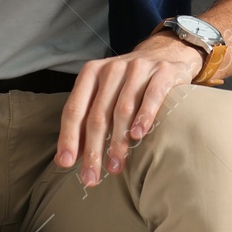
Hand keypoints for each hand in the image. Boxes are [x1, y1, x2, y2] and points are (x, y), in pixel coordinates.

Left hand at [54, 34, 205, 186]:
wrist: (165, 53)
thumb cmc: (128, 83)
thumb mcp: (104, 94)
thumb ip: (86, 120)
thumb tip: (67, 158)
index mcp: (91, 73)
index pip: (74, 109)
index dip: (69, 137)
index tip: (66, 164)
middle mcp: (112, 69)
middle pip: (97, 115)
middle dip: (93, 150)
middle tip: (91, 178)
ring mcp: (138, 68)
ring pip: (122, 109)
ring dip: (117, 142)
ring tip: (115, 167)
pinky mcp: (162, 72)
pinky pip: (151, 96)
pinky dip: (144, 117)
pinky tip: (138, 136)